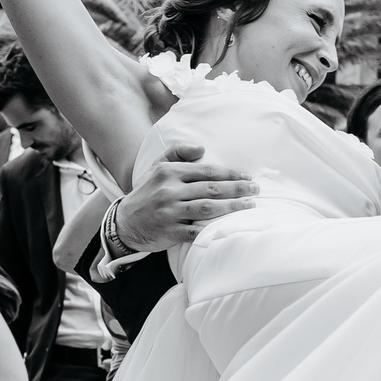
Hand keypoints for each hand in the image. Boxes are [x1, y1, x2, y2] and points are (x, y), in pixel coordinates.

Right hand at [113, 144, 257, 252]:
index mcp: (169, 173)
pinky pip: (196, 230)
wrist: (125, 223)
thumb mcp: (157, 167)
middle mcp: (169, 191)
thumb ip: (178, 153)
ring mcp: (170, 212)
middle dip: (237, 188)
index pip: (206, 171)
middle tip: (255, 189)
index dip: (230, 173)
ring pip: (207, 208)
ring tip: (250, 205)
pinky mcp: (170, 231)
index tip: (246, 176)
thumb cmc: (147, 192)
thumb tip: (202, 149)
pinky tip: (230, 225)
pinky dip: (213, 228)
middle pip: (211, 189)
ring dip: (232, 206)